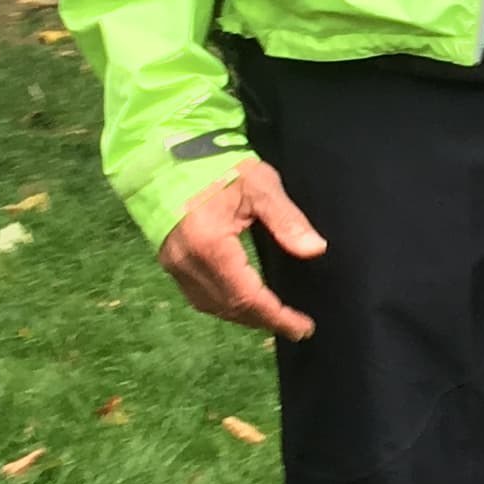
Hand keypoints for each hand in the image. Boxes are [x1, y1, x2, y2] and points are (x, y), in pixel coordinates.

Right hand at [157, 159, 326, 340]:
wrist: (168, 155)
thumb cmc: (218, 166)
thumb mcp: (260, 185)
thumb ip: (287, 220)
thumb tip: (315, 250)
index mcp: (210, 245)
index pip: (248, 296)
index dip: (277, 317)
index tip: (304, 328)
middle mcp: (186, 263)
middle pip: (229, 306)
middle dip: (264, 321)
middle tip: (296, 327)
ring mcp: (173, 264)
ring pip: (212, 305)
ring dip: (244, 316)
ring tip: (274, 318)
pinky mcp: (169, 261)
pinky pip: (199, 295)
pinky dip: (224, 304)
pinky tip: (243, 302)